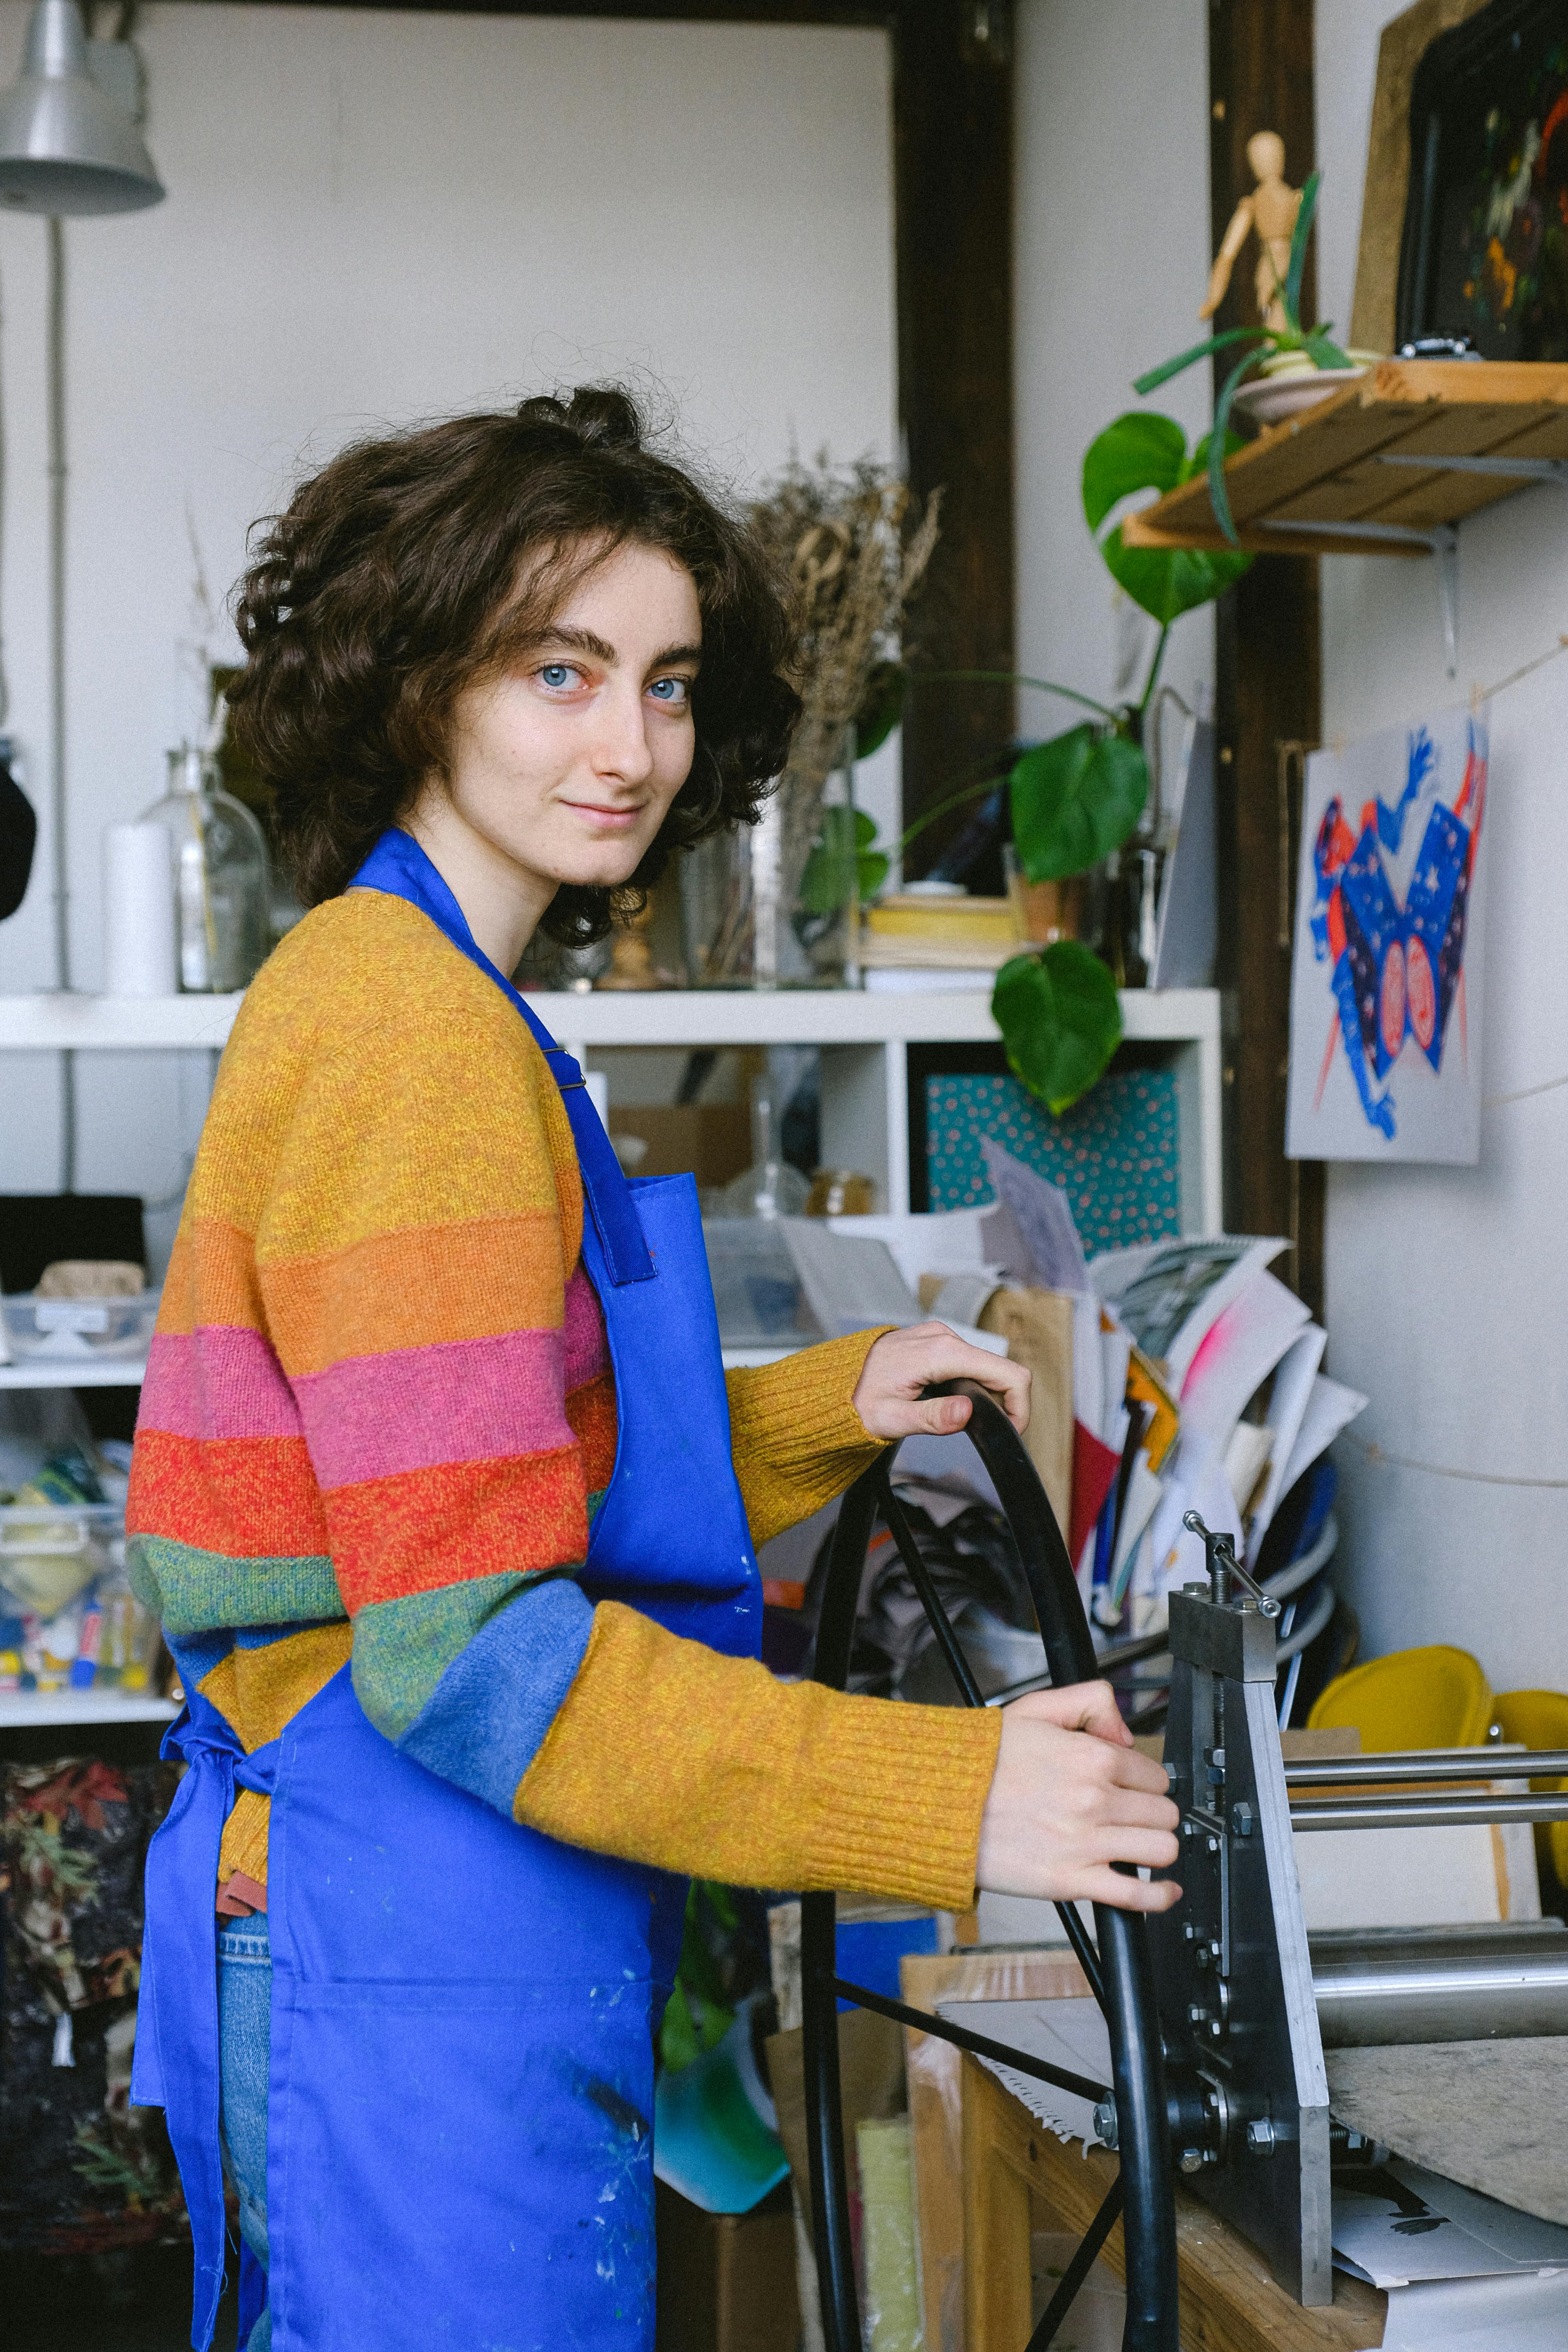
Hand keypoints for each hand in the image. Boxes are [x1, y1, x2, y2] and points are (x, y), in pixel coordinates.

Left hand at [852, 1321, 1030, 1440]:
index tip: (1010, 1431)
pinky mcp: (936, 1342)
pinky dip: (972, 1384)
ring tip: (962, 1419)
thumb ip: (932, 1417)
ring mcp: (940, 1337)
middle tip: (986, 1431)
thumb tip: (967, 1413)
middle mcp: (944, 1337)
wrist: (832, 1382)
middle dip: (1005, 1402)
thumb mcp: (890, 1418)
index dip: (1020, 1406)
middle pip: (1001, 1369)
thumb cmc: (856, 1400)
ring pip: (986, 1366)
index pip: (1008, 1373)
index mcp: (940, 1353)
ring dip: (986, 1394)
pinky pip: (969, 1362)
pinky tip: (952, 1402)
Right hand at [976, 1682, 1181, 1913]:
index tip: (1130, 1788)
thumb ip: (1091, 1702)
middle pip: (1163, 1813)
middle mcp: (1095, 1799)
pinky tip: (1164, 1891)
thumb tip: (1125, 1733)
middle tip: (1131, 1816)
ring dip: (1155, 1847)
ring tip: (1137, 1844)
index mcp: (1092, 1757)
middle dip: (1152, 1813)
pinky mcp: (1071, 1881)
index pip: (1155, 1775)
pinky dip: (1159, 1896)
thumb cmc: (981, 1763)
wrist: (940, 1804)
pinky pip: (1136, 1895)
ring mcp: (1086, 1843)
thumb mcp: (1035, 1708)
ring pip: (1161, 1849)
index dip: (1144, 1781)